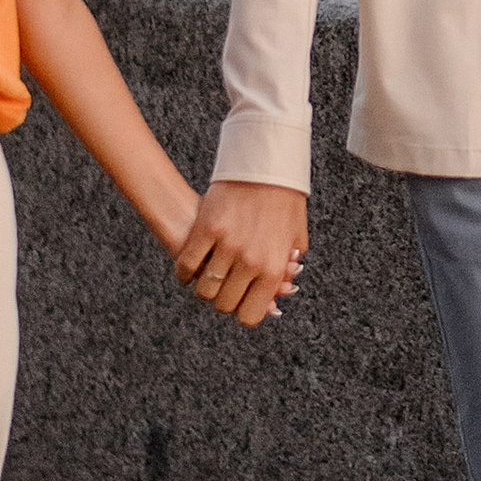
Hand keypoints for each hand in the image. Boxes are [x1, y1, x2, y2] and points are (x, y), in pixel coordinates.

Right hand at [174, 180, 306, 326]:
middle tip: (225, 287)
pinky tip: (188, 270)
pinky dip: (184, 272)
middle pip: (224, 305)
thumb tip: (280, 292)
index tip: (241, 303)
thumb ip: (286, 268)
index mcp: (274, 268)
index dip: (244, 313)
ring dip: (204, 287)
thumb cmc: (284, 201)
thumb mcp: (296, 238)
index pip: (251, 315)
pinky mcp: (206, 229)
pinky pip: (186, 264)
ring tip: (208, 277)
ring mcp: (227, 245)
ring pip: (204, 289)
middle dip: (223, 300)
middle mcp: (250, 261)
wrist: (267, 165)